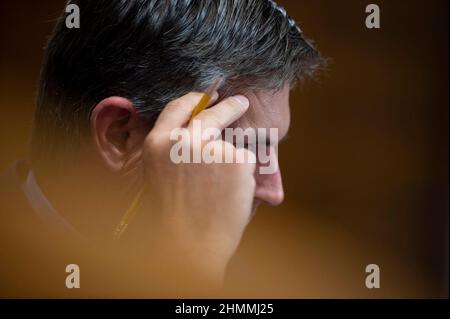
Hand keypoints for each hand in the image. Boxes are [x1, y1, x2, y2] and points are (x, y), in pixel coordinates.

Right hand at [142, 92, 255, 285]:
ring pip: (231, 145)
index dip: (195, 99)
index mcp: (158, 143)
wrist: (190, 246)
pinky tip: (229, 196)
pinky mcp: (236, 158)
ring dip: (231, 163)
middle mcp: (183, 139)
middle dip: (228, 105)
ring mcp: (211, 147)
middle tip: (239, 101)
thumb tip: (200, 130)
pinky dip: (242, 177)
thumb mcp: (161, 175)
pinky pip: (245, 162)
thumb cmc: (174, 217)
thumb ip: (174, 149)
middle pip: (212, 112)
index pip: (179, 106)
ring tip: (218, 193)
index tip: (208, 95)